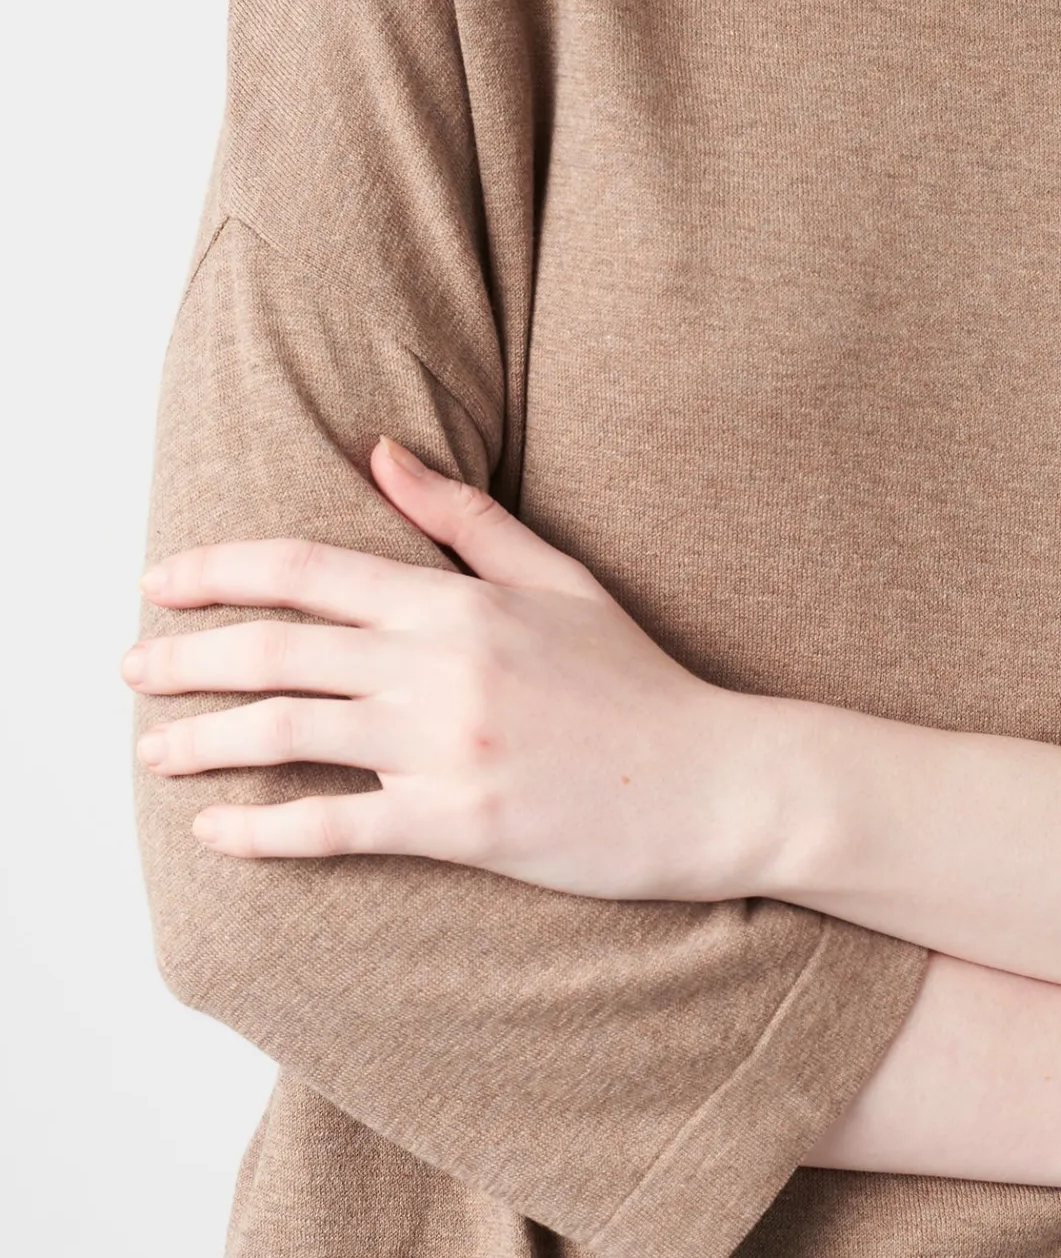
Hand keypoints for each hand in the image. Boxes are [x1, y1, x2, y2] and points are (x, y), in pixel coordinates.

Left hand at [124, 437, 769, 897]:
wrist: (708, 778)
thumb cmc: (632, 677)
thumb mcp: (556, 575)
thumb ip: (462, 517)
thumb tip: (381, 450)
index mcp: (459, 600)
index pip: (310, 571)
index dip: (223, 571)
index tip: (161, 581)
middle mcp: (440, 667)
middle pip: (278, 652)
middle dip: (188, 657)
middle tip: (130, 667)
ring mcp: (445, 746)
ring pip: (288, 736)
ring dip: (204, 741)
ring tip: (153, 749)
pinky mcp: (455, 823)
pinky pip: (333, 825)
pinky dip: (261, 831)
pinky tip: (215, 831)